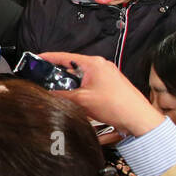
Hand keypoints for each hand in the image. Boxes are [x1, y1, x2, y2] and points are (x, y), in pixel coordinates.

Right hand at [37, 52, 163, 137]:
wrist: (138, 118)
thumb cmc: (118, 105)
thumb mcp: (82, 100)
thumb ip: (61, 94)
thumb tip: (47, 93)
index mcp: (94, 63)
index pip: (65, 56)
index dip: (48, 58)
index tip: (36, 59)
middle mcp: (100, 66)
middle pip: (71, 68)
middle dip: (59, 76)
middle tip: (45, 83)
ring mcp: (106, 76)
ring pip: (80, 78)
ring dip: (71, 87)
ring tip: (64, 96)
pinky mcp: (108, 85)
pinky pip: (88, 85)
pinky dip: (80, 92)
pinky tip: (77, 102)